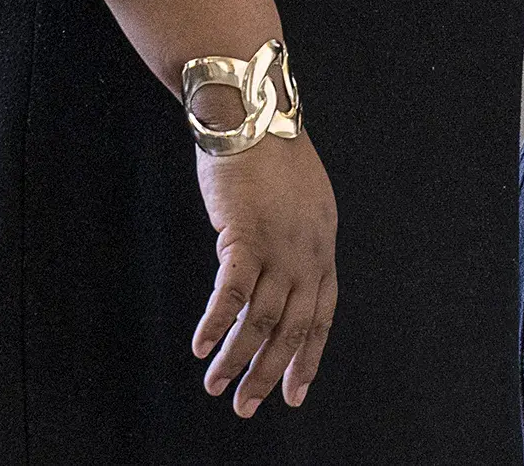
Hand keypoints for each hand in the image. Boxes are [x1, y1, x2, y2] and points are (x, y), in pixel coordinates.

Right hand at [192, 127, 337, 414]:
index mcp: (322, 246)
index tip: (296, 394)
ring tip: (215, 388)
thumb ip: (293, 241)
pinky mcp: (245, 234)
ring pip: (262, 318)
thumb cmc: (270, 156)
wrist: (253, 115)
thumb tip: (272, 271)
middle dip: (272, 373)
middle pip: (293, 327)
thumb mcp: (299, 203)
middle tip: (247, 407)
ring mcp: (279, 245)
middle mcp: (307, 252)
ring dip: (238, 358)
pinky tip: (201, 347)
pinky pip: (233, 292)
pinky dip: (217, 323)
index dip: (309, 357)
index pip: (321, 316)